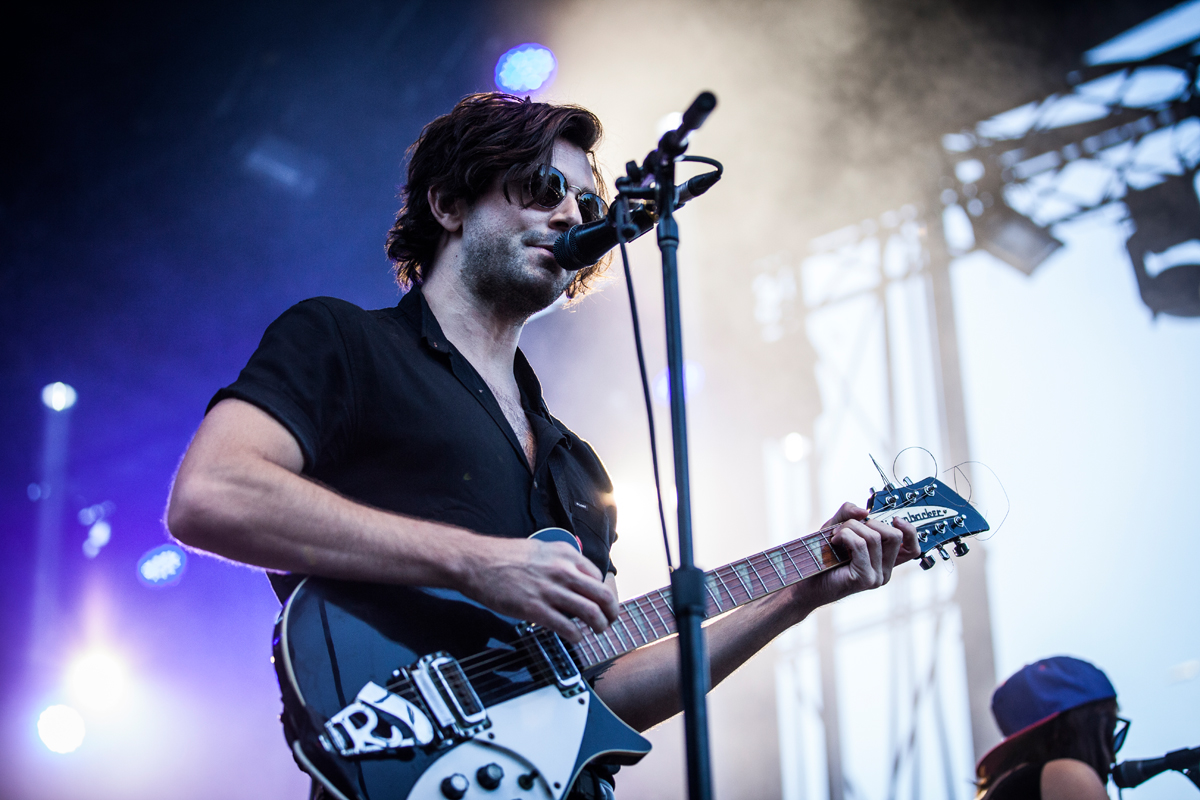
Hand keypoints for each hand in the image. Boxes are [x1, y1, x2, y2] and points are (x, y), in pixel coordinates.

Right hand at [456, 535, 617, 642]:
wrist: (476, 562)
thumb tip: (574, 577)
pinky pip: (567, 627)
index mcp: (565, 554)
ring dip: (599, 625)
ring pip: (591, 612)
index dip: (604, 592)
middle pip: (602, 594)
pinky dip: (577, 636)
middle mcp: (562, 570)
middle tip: (611, 619)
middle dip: (611, 611)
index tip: (603, 601)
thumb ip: (559, 561)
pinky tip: (576, 637)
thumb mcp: (540, 549)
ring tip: (598, 630)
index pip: (598, 576)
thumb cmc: (503, 556)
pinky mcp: (536, 609)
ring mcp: (550, 591)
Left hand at [784, 502, 919, 613]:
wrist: (806, 581)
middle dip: (869, 522)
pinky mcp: (865, 579)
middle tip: (847, 527)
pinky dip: (846, 536)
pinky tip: (834, 540)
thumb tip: (864, 510)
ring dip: (851, 527)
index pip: (912, 548)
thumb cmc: (823, 557)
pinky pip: (861, 546)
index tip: (895, 518)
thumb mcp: (838, 528)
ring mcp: (877, 577)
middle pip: (894, 536)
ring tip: (836, 534)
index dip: (910, 530)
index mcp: (884, 560)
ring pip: (875, 537)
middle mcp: (885, 570)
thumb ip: (850, 514)